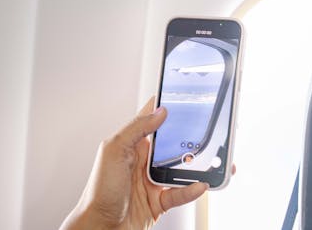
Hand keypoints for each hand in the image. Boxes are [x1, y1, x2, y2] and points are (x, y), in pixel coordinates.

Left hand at [60, 97, 208, 229]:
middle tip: (208, 129)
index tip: (185, 95)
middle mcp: (144, 160)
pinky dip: (192, 189)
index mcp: (132, 143)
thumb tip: (160, 111)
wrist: (100, 228)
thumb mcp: (114, 151)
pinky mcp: (160, 200)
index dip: (167, 105)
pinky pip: (181, 192)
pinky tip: (200, 184)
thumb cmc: (99, 191)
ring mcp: (153, 180)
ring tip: (212, 158)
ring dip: (197, 164)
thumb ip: (136, 129)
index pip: (152, 118)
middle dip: (191, 136)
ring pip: (181, 167)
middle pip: (173, 142)